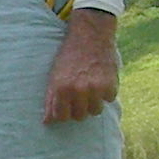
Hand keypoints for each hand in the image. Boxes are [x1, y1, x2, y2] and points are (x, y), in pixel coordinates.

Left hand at [43, 8, 118, 123]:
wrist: (90, 36)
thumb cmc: (69, 56)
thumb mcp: (54, 75)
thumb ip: (51, 99)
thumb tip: (46, 122)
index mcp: (61, 88)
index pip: (61, 117)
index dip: (64, 113)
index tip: (66, 107)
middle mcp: (78, 90)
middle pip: (80, 116)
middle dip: (79, 108)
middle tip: (79, 95)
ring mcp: (95, 88)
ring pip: (95, 111)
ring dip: (93, 102)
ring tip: (90, 87)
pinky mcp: (111, 85)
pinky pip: (109, 99)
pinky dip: (106, 92)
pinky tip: (101, 79)